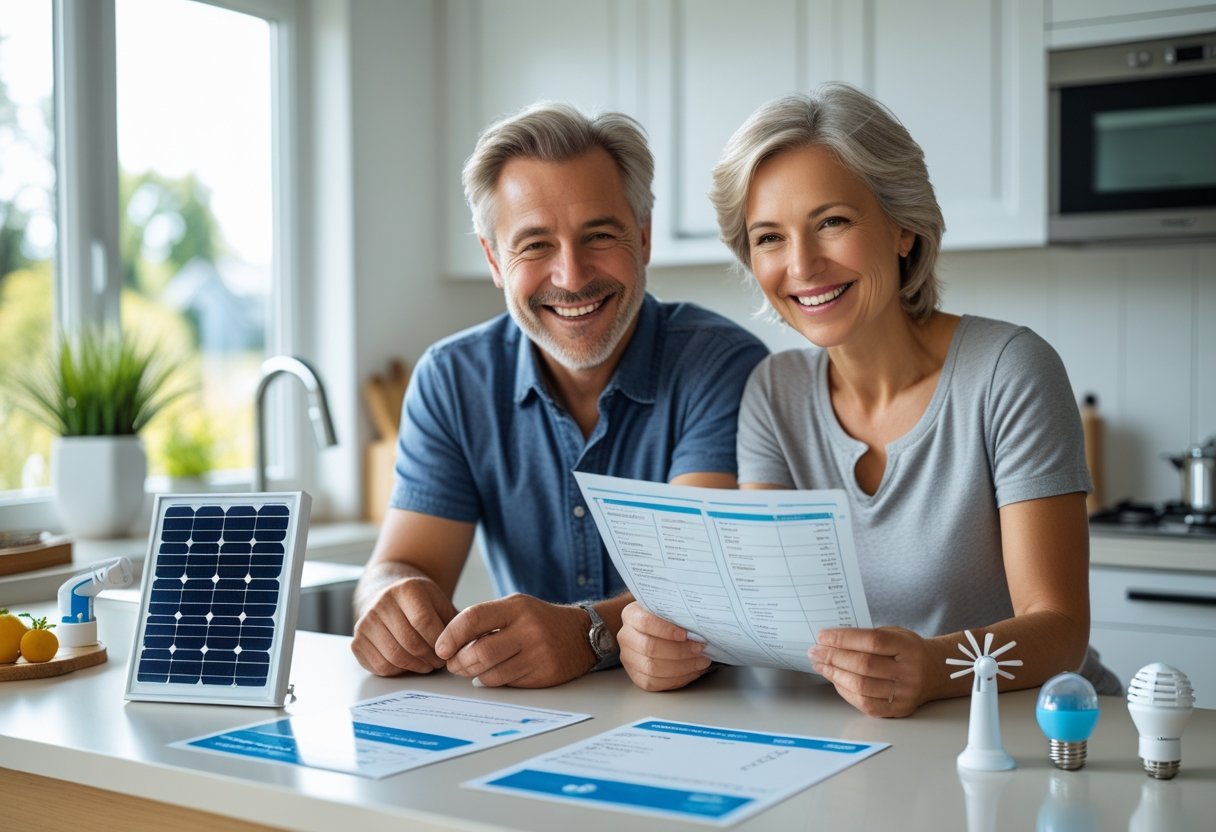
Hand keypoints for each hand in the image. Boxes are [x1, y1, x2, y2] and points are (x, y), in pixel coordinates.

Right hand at [351, 576, 457, 675]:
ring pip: (394, 657)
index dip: (439, 643)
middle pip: (410, 643)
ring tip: (427, 664)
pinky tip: (409, 664)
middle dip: (430, 658)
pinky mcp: (357, 641)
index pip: (424, 622)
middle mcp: (382, 602)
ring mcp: (366, 622)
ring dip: (416, 667)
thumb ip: (453, 623)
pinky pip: (380, 666)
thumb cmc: (421, 604)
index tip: (448, 651)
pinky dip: (398, 671)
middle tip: (439, 662)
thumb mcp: (440, 603)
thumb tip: (464, 648)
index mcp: (406, 589)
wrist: (388, 596)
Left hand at [436, 595, 593, 687]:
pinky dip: (494, 681)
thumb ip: (485, 620)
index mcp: (516, 607)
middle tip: (453, 664)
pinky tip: (495, 673)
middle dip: (459, 662)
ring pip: (491, 673)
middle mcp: (528, 629)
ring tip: (471, 670)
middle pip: (479, 652)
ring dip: (474, 675)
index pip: (473, 618)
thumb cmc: (539, 621)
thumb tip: (448, 644)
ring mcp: (538, 653)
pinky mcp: (544, 675)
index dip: (450, 636)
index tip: (440, 648)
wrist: (582, 634)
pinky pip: (507, 684)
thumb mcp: (515, 608)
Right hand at [617, 601, 711, 691]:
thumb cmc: (665, 617)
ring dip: (682, 667)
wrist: (655, 629)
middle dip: (680, 651)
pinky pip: (655, 683)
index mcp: (631, 615)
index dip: (666, 630)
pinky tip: (692, 672)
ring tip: (701, 661)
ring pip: (652, 669)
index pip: (646, 623)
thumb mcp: (668, 608)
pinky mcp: (636, 675)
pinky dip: (677, 679)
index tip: (686, 634)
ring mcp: (628, 658)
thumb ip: (677, 613)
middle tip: (700, 648)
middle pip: (650, 648)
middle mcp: (626, 637)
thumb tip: (698, 625)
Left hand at [808, 626, 931, 717]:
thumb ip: (867, 637)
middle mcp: (909, 671)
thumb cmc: (907, 650)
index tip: (822, 636)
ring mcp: (905, 693)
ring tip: (820, 665)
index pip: (871, 641)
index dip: (843, 639)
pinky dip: (845, 692)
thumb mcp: (894, 634)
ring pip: (862, 686)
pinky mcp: (899, 710)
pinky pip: (865, 704)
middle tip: (815, 652)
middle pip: (864, 665)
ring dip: (834, 675)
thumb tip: (830, 640)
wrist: (936, 672)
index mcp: (907, 646)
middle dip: (833, 657)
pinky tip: (836, 680)